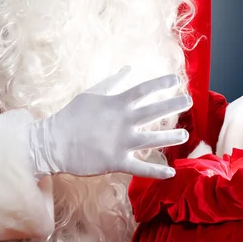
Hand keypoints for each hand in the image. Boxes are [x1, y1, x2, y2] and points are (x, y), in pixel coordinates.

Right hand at [29, 67, 190, 179]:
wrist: (53, 143)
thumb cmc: (72, 116)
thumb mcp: (92, 93)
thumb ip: (112, 82)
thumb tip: (129, 68)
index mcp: (117, 104)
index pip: (145, 90)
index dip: (162, 83)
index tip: (177, 79)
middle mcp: (123, 121)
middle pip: (155, 111)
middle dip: (174, 105)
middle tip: (189, 101)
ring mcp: (121, 142)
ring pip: (153, 139)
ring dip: (171, 137)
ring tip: (185, 134)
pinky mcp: (117, 162)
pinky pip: (141, 168)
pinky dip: (157, 172)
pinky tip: (171, 173)